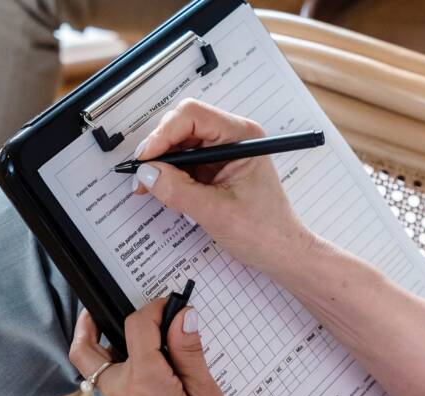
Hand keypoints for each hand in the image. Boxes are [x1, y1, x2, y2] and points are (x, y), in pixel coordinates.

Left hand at [69, 303, 236, 395]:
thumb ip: (190, 353)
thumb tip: (183, 317)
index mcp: (146, 383)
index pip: (137, 326)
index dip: (155, 307)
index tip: (173, 305)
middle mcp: (122, 394)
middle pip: (87, 350)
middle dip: (91, 324)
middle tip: (99, 308)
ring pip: (93, 370)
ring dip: (100, 346)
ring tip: (121, 331)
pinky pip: (109, 386)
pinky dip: (117, 367)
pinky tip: (143, 364)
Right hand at [132, 98, 316, 277]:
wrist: (280, 251)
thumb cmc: (263, 231)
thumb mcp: (215, 212)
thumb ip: (178, 190)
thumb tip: (147, 173)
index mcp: (242, 138)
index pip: (193, 116)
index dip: (164, 133)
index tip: (147, 158)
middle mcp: (234, 138)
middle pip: (183, 125)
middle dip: (160, 148)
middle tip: (144, 175)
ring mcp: (224, 152)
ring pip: (181, 143)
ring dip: (163, 162)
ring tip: (150, 186)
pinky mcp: (217, 167)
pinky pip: (186, 160)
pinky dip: (170, 173)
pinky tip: (164, 189)